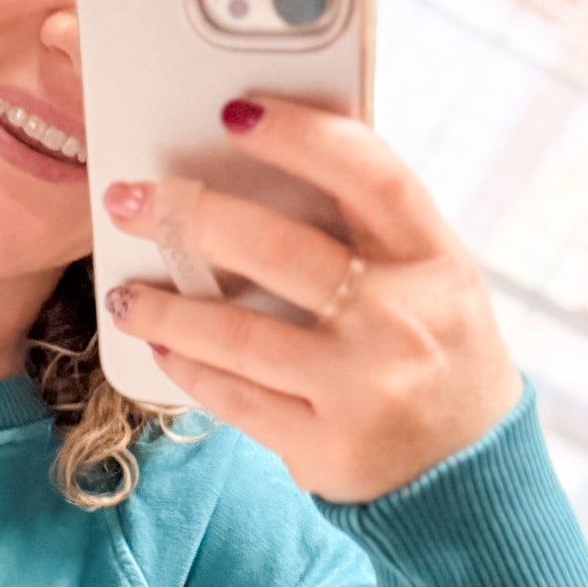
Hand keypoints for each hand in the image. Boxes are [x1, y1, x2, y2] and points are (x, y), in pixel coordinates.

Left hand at [100, 98, 521, 501]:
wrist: (464, 472)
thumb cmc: (433, 355)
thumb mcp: (431, 284)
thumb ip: (368, 234)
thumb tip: (262, 170)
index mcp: (433, 261)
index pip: (369, 176)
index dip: (301, 137)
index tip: (235, 114)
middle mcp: (401, 319)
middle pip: (279, 249)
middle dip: (190, 218)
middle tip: (128, 200)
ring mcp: (361, 386)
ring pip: (238, 334)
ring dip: (165, 308)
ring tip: (123, 295)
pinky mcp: (322, 444)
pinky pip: (234, 398)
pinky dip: (188, 368)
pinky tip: (159, 347)